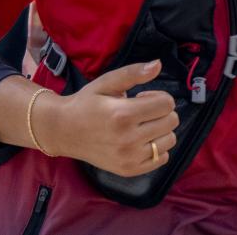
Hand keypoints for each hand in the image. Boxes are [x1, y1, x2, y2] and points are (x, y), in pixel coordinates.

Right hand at [39, 59, 178, 176]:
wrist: (65, 130)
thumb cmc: (86, 103)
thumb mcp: (107, 81)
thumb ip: (133, 73)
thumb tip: (158, 65)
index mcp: (123, 114)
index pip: (166, 104)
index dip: (158, 96)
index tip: (141, 96)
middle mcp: (128, 140)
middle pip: (171, 121)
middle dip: (161, 111)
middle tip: (140, 110)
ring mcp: (129, 158)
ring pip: (170, 140)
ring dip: (161, 129)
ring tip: (141, 124)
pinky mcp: (129, 170)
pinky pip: (161, 159)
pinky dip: (157, 147)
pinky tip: (141, 139)